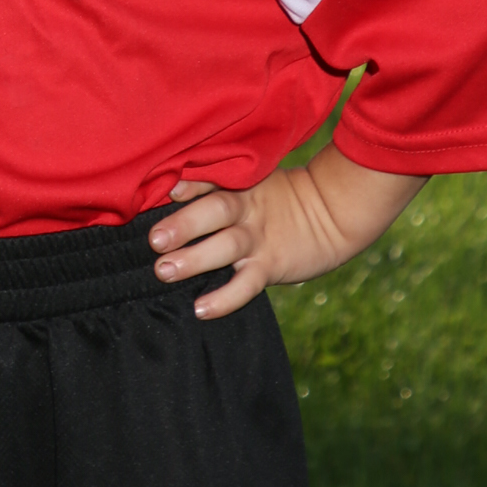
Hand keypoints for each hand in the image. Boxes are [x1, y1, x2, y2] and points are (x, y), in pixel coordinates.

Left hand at [146, 150, 426, 319]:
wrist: (332, 214)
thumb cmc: (280, 196)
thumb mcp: (253, 179)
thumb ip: (217, 183)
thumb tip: (170, 189)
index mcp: (239, 185)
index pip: (211, 180)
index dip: (189, 183)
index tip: (166, 189)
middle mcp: (246, 209)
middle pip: (214, 211)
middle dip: (183, 225)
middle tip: (154, 240)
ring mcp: (259, 238)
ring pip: (226, 247)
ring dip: (194, 259)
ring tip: (164, 271)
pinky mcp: (271, 265)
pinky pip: (246, 285)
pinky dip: (224, 298)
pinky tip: (201, 308)